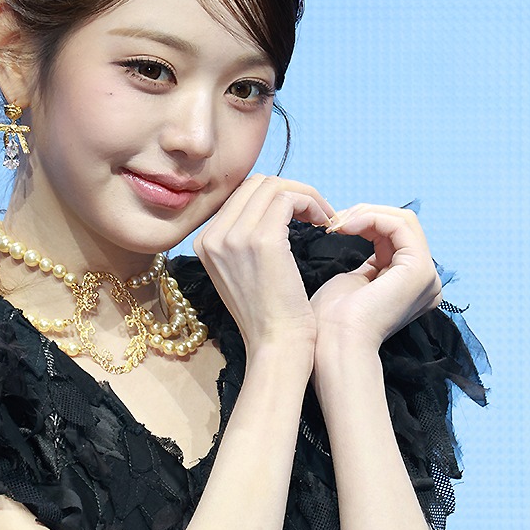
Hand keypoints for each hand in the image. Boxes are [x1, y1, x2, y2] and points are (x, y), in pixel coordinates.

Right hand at [194, 175, 334, 357]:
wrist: (276, 345)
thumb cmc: (268, 316)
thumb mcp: (241, 273)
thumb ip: (243, 241)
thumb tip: (269, 209)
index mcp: (204, 242)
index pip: (241, 196)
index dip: (274, 197)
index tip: (300, 215)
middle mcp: (213, 236)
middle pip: (255, 184)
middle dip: (290, 191)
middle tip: (316, 213)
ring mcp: (235, 236)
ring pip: (274, 186)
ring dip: (305, 195)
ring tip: (323, 218)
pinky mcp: (262, 240)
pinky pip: (289, 198)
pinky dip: (312, 203)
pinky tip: (325, 222)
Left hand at [310, 204, 442, 351]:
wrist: (335, 343)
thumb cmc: (334, 321)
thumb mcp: (355, 283)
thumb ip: (371, 265)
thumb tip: (371, 240)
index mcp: (411, 286)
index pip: (396, 238)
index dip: (366, 223)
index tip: (334, 226)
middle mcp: (426, 281)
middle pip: (402, 226)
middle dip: (366, 215)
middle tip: (335, 221)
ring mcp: (427, 276)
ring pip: (403, 221)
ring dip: (367, 214)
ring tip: (339, 223)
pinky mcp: (419, 269)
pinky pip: (400, 225)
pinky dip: (372, 218)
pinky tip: (348, 225)